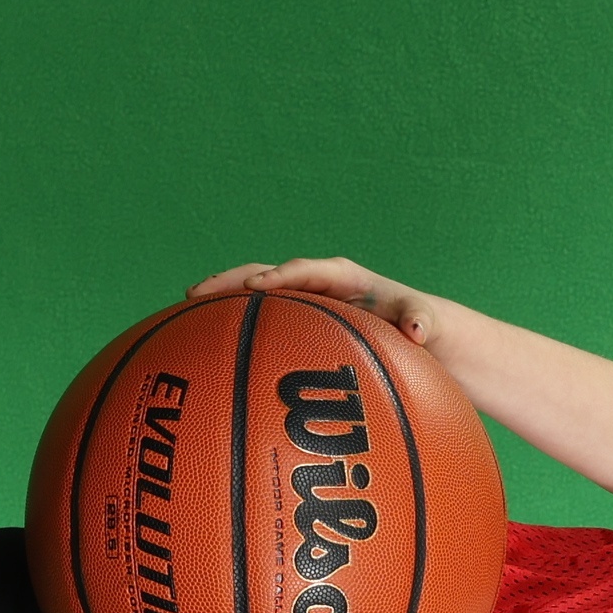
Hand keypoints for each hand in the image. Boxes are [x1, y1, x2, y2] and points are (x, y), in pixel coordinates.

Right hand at [187, 255, 435, 345]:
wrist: (419, 334)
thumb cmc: (423, 326)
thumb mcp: (429, 321)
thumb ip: (423, 319)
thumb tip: (417, 329)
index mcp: (345, 278)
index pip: (309, 270)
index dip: (282, 276)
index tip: (258, 287)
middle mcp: (317, 284)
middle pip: (268, 275)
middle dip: (233, 282)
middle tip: (195, 294)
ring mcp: (303, 303)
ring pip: (255, 294)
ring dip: (222, 299)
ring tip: (182, 310)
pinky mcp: (296, 323)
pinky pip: (259, 320)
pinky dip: (232, 323)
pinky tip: (202, 342)